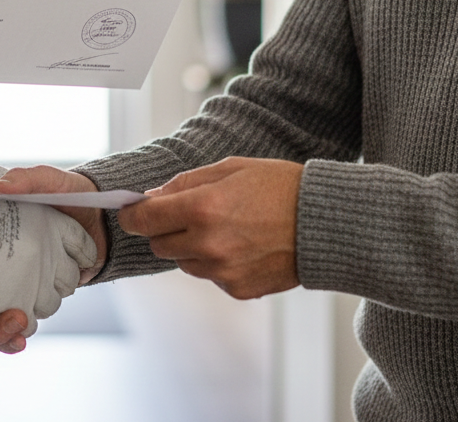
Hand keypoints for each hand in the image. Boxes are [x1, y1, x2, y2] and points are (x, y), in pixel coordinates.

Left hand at [118, 157, 302, 299]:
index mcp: (202, 208)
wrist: (326, 223)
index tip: (131, 211)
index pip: (142, 219)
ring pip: (183, 262)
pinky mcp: (237, 289)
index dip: (132, 214)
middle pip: (159, 244)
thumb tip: (149, 198)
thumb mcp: (229, 169)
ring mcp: (222, 271)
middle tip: (191, 214)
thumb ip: (184, 183)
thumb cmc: (279, 187)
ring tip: (226, 228)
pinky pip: (210, 277)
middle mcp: (208, 244)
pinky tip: (243, 246)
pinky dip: (217, 263)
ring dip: (191, 247)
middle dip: (165, 229)